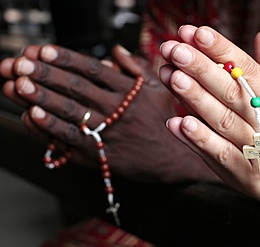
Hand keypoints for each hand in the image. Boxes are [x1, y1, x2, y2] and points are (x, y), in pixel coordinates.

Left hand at [1, 44, 218, 182]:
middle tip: (20, 63)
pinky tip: (33, 116)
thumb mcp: (160, 90)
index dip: (66, 58)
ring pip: (70, 112)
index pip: (92, 69)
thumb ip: (138, 68)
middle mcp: (117, 109)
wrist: (175, 159)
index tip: (42, 51)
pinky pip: (72, 140)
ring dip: (42, 97)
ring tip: (18, 85)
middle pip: (76, 87)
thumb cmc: (166, 122)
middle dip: (45, 74)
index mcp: (130, 91)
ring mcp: (108, 132)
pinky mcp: (102, 154)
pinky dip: (51, 128)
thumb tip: (116, 50)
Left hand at [159, 25, 259, 216]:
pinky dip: (198, 139)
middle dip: (201, 68)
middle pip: (231, 92)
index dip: (223, 51)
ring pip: (220, 120)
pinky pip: (218, 154)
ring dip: (194, 98)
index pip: (249, 71)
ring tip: (172, 76)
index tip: (199, 33)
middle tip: (175, 49)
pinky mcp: (243, 175)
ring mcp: (255, 151)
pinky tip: (178, 123)